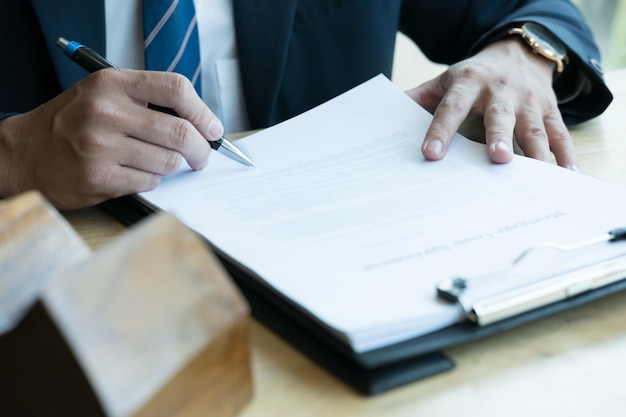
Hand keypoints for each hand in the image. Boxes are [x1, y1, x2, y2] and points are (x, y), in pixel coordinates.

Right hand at [0, 69, 222, 208]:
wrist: (29, 152)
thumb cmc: (74, 122)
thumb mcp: (105, 94)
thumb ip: (149, 101)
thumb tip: (201, 124)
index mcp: (113, 84)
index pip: (176, 89)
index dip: (203, 112)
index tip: (213, 129)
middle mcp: (106, 111)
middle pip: (180, 132)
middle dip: (201, 150)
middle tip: (202, 157)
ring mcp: (101, 146)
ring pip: (168, 162)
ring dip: (171, 166)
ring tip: (155, 161)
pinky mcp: (99, 177)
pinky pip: (150, 181)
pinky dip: (150, 179)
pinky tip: (133, 172)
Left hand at [406, 39, 577, 169]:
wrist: (518, 53)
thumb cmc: (473, 76)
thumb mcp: (444, 81)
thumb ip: (418, 99)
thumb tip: (384, 117)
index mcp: (467, 84)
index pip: (451, 108)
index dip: (440, 131)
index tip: (430, 155)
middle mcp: (500, 92)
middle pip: (499, 115)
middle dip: (498, 136)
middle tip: (496, 159)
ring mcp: (528, 101)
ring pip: (533, 127)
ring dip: (535, 149)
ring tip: (538, 173)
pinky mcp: (549, 110)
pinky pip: (560, 133)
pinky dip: (565, 153)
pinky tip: (568, 174)